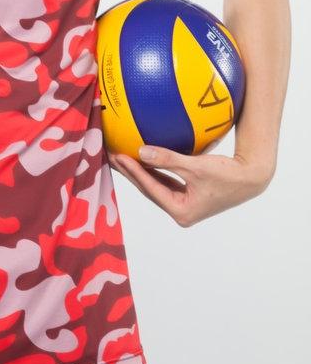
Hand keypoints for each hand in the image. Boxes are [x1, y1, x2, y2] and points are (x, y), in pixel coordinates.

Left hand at [107, 145, 273, 226]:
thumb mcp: (196, 167)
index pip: (151, 188)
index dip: (134, 172)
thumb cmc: (228, 174)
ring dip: (139, 172)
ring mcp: (183, 204)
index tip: (119, 156)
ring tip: (121, 157)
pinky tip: (142, 158)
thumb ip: (168, 160)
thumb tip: (141, 152)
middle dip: (130, 173)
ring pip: (155, 186)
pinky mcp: (188, 196)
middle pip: (149, 189)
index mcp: (181, 211)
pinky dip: (154, 171)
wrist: (251, 178)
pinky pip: (165, 181)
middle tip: (113, 155)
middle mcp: (180, 211)